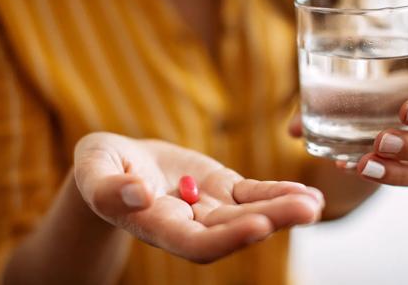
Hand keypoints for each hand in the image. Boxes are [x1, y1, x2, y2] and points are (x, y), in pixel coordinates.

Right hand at [74, 133, 323, 262]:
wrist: (121, 163)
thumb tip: (138, 195)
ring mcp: (210, 207)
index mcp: (156, 226)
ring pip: (250, 211)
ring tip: (315, 202)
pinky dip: (277, 192)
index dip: (227, 238)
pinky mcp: (222, 188)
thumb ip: (107, 187)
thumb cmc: (100, 167)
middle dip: (271, 220)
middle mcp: (189, 225)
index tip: (259, 224)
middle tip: (307, 209)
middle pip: (233, 230)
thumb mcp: (92, 171)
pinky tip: (305, 191)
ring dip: (283, 208)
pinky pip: (253, 193)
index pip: (196, 244)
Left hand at [289, 65, 407, 186]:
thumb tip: (292, 130)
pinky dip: (379, 176)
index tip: (404, 110)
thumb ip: (329, 95)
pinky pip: (405, 181)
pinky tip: (348, 168)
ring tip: (362, 165)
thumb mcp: (361, 78)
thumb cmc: (377, 82)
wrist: (383, 101)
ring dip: (399, 173)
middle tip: (379, 142)